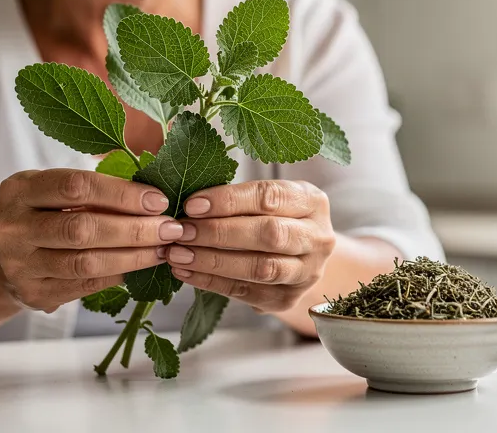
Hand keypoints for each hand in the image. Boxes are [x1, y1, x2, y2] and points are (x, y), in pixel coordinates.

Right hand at [0, 168, 184, 311]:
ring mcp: (20, 265)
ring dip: (133, 256)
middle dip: (134, 229)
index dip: (122, 194)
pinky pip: (85, 285)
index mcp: (19, 190)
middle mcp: (13, 227)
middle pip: (82, 229)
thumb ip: (95, 187)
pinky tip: (140, 265)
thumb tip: (155, 191)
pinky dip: (118, 275)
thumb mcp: (53, 189)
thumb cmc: (43, 213)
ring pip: (85, 263)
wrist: (3, 258)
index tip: (158, 200)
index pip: (76, 187)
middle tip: (170, 228)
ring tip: (162, 249)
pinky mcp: (34, 293)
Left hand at [161, 180, 335, 311]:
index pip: (270, 197)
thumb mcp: (268, 198)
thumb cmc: (274, 218)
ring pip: (260, 268)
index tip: (192, 205)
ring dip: (213, 261)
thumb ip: (237, 198)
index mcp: (313, 202)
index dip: (228, 201)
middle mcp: (318, 238)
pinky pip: (246, 291)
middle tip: (181, 231)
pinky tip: (186, 272)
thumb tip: (189, 204)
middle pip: (269, 234)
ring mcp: (306, 272)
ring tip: (178, 254)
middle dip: (219, 232)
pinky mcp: (287, 299)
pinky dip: (211, 282)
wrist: (299, 257)